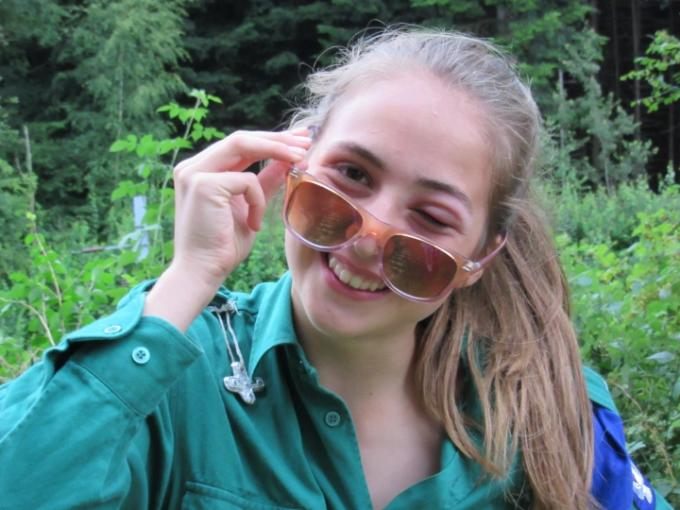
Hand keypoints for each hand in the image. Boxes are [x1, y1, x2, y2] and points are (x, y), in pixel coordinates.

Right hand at [144, 128, 310, 329]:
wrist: (202, 272)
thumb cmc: (223, 245)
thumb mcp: (250, 207)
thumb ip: (265, 182)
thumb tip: (291, 161)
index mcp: (201, 170)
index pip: (239, 145)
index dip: (270, 140)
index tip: (298, 140)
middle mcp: (193, 166)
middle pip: (241, 138)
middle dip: (277, 138)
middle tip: (306, 141)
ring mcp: (194, 173)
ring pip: (243, 145)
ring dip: (276, 150)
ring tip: (301, 158)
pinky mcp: (204, 185)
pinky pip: (247, 180)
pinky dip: (258, 200)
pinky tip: (254, 223)